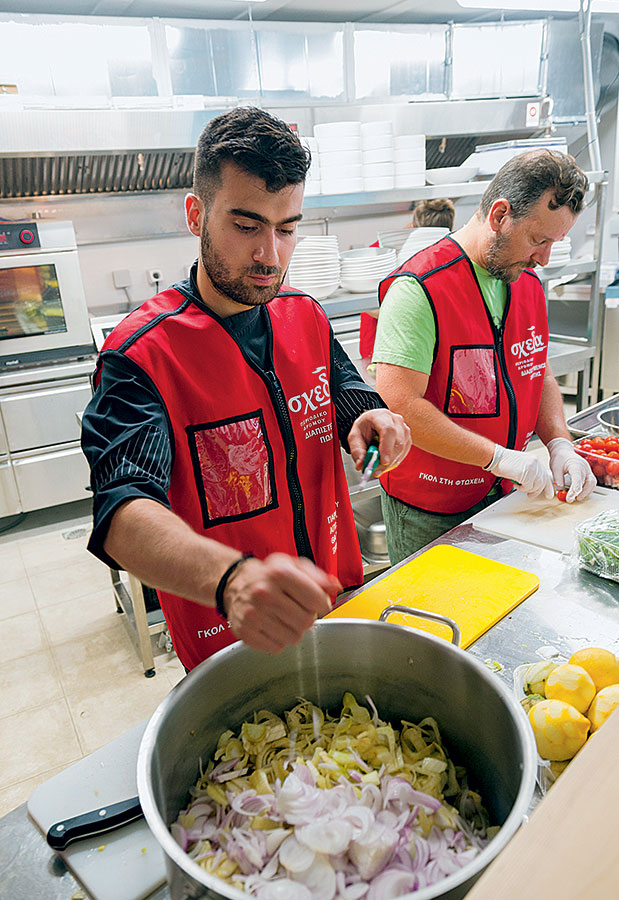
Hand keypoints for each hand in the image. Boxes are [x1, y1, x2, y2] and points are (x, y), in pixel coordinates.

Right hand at [222, 553, 340, 653]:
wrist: (235, 582)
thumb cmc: (268, 575)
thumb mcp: (293, 565)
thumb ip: (318, 576)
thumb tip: (335, 587)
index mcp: (279, 574)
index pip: (316, 600)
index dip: (323, 604)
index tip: (319, 604)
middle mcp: (265, 594)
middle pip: (306, 622)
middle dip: (308, 618)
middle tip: (298, 610)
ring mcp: (253, 614)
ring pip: (293, 638)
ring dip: (294, 631)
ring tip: (284, 618)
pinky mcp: (245, 632)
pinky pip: (276, 648)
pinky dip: (278, 640)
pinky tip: (272, 626)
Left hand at [348, 408, 410, 478]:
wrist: (373, 422)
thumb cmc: (365, 427)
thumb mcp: (354, 437)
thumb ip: (357, 451)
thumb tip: (361, 465)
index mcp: (381, 416)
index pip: (388, 430)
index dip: (387, 447)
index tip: (383, 461)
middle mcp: (396, 421)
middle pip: (397, 442)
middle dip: (387, 460)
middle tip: (375, 471)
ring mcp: (404, 430)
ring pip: (401, 450)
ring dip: (389, 463)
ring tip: (377, 467)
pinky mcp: (407, 439)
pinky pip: (403, 454)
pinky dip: (393, 462)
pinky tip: (384, 462)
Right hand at [486, 444, 554, 498]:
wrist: (496, 457)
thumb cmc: (504, 461)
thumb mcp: (522, 465)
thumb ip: (530, 472)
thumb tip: (534, 484)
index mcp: (535, 460)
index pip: (545, 474)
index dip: (548, 486)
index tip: (548, 493)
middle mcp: (535, 463)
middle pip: (543, 482)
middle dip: (537, 491)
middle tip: (531, 495)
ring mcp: (531, 468)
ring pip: (536, 486)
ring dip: (527, 489)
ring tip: (519, 486)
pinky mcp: (525, 474)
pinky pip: (527, 487)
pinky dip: (521, 488)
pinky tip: (516, 484)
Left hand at [547, 437, 596, 501]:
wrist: (563, 450)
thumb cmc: (559, 458)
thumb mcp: (555, 468)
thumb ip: (558, 479)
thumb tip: (559, 489)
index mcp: (576, 465)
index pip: (578, 479)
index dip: (575, 490)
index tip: (570, 497)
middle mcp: (584, 468)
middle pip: (588, 482)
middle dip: (582, 493)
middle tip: (571, 499)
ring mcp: (588, 470)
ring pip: (592, 483)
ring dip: (586, 492)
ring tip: (576, 498)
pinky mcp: (588, 473)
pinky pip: (591, 482)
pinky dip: (587, 489)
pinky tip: (580, 493)